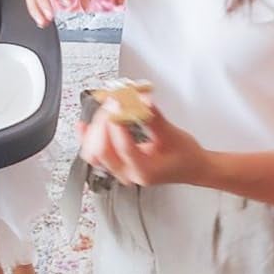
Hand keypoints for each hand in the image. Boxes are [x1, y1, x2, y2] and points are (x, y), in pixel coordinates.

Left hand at [78, 100, 206, 188]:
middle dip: (105, 121)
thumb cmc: (184, 156)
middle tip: (114, 101)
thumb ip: (153, 117)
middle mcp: (128, 173)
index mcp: (144, 170)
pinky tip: (83, 125)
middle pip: (104, 148)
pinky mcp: (115, 163)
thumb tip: (140, 100)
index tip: (119, 101)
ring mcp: (119, 170)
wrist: (190, 167)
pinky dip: (88, 138)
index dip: (118, 120)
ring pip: (94, 152)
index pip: (123, 146)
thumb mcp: (172, 133)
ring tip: (106, 109)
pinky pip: (93, 154)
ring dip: (96, 128)